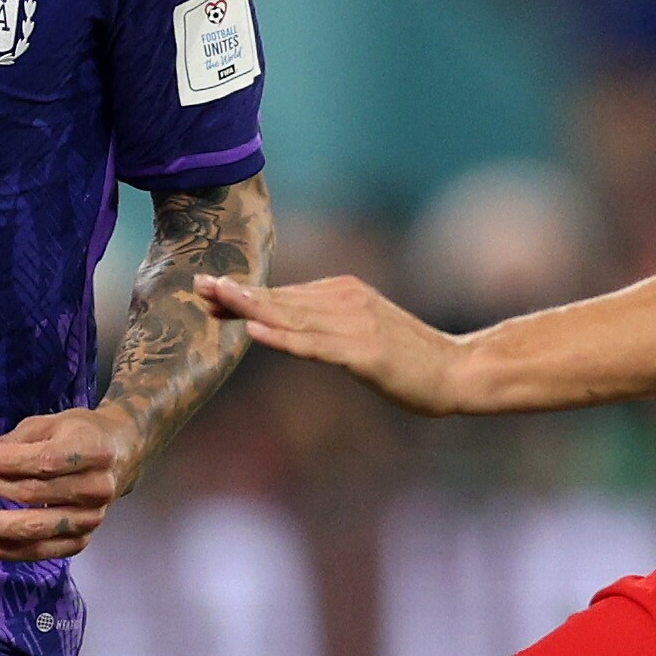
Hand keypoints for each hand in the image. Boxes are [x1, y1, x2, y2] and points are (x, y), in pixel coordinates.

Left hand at [0, 404, 145, 561]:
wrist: (120, 456)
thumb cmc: (79, 435)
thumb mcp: (52, 424)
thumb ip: (17, 439)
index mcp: (94, 451)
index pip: (47, 461)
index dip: (9, 460)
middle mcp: (97, 488)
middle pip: (36, 494)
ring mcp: (91, 518)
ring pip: (36, 529)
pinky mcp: (82, 540)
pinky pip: (41, 551)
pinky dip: (8, 551)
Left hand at [202, 273, 473, 413]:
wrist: (458, 370)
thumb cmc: (411, 357)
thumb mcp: (364, 331)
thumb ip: (328, 323)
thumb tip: (289, 323)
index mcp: (344, 292)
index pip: (285, 294)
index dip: (246, 294)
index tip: (210, 291)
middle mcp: (346, 301)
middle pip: (281, 300)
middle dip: (238, 295)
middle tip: (198, 285)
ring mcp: (354, 326)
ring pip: (292, 317)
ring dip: (251, 308)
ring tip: (217, 299)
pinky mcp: (363, 353)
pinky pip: (314, 346)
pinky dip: (283, 339)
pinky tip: (256, 333)